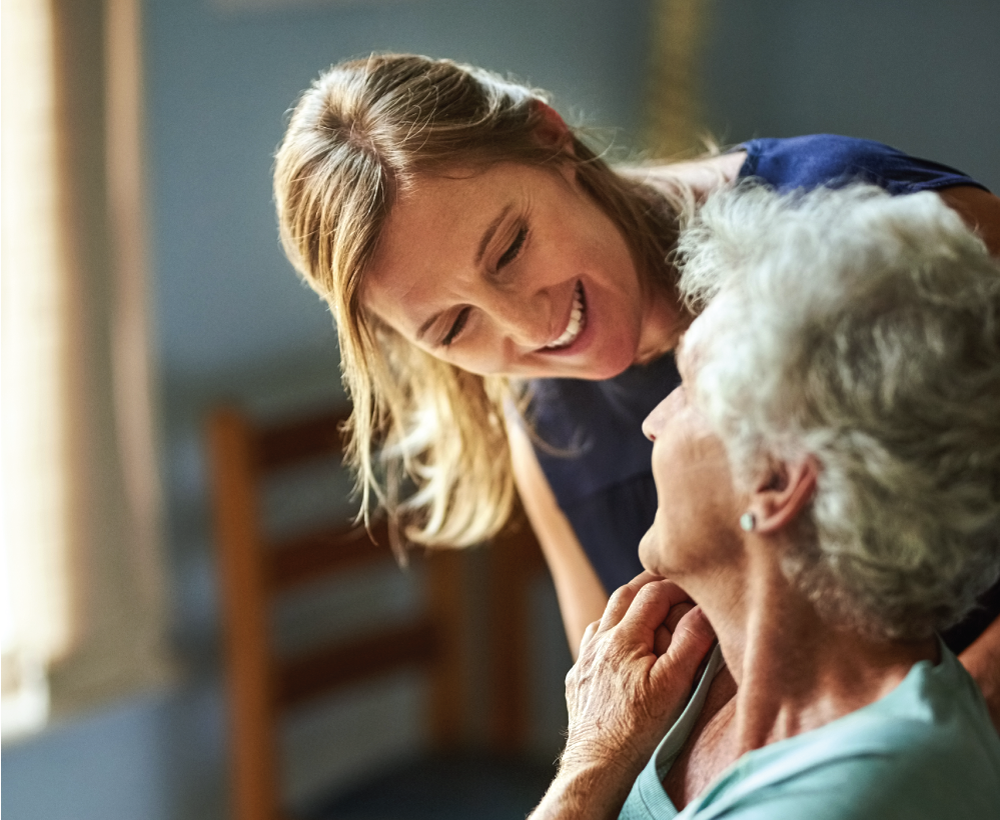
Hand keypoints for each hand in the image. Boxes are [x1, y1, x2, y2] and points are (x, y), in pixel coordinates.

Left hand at [560, 572, 715, 785]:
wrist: (598, 763)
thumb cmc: (639, 727)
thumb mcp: (674, 683)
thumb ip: (690, 641)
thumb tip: (703, 609)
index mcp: (623, 637)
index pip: (652, 593)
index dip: (676, 586)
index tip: (695, 590)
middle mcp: (598, 641)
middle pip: (624, 595)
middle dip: (649, 585)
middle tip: (672, 584)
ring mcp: (585, 658)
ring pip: (605, 617)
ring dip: (628, 609)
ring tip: (650, 614)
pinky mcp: (578, 678)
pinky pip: (593, 643)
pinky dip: (611, 634)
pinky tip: (623, 649)